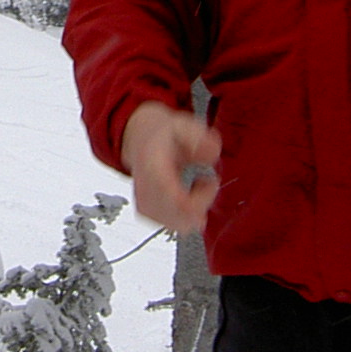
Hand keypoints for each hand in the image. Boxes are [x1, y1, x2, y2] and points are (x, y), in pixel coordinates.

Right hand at [120, 100, 220, 234]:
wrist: (139, 138)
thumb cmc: (162, 134)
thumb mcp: (184, 126)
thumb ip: (200, 138)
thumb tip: (211, 154)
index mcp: (152, 167)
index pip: (176, 200)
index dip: (200, 199)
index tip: (210, 181)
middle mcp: (144, 188)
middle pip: (178, 218)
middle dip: (201, 206)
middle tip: (205, 184)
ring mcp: (143, 203)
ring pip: (176, 225)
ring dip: (194, 211)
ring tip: (194, 188)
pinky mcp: (145, 212)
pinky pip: (171, 225)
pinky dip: (185, 216)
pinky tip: (186, 198)